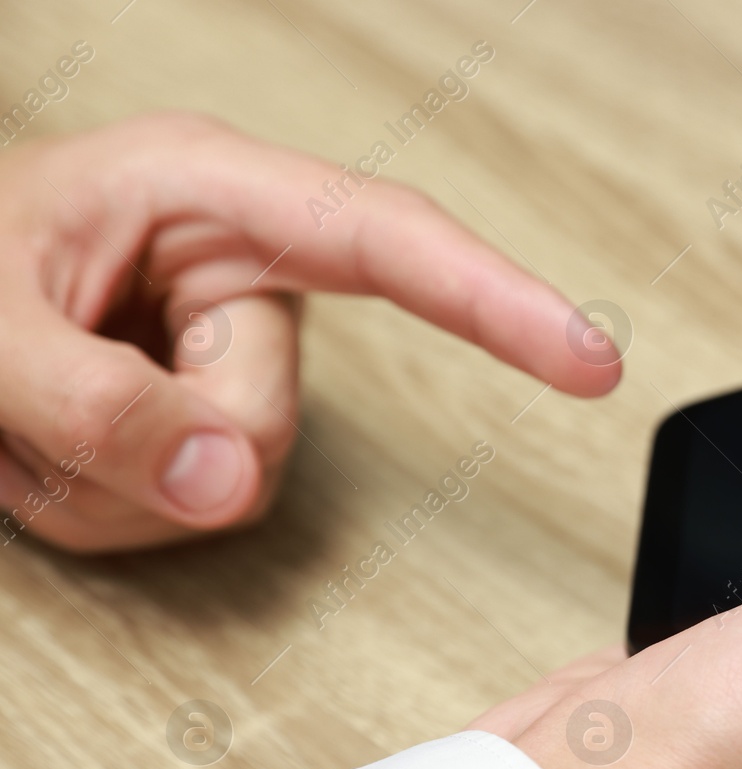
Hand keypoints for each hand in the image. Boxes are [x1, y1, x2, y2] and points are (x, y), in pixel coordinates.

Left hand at [0, 112, 617, 551]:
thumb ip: (95, 407)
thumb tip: (228, 484)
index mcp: (204, 191)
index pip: (391, 245)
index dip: (502, 302)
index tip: (589, 362)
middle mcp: (231, 266)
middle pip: (273, 413)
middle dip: (156, 448)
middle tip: (38, 409)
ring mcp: (219, 346)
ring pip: (234, 480)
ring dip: (116, 487)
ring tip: (27, 424)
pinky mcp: (201, 409)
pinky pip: (194, 508)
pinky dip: (107, 507)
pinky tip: (48, 449)